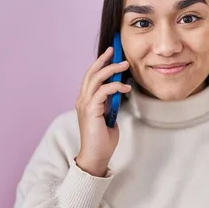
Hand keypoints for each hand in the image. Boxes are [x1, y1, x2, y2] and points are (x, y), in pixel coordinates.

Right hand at [75, 46, 130, 176]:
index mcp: (86, 101)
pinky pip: (103, 92)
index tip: (111, 54)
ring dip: (111, 70)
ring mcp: (85, 105)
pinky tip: (126, 88)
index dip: (100, 64)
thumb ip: (110, 104)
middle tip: (115, 51)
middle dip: (104, 60)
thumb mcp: (109, 116)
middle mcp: (82, 100)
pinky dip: (115, 87)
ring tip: (125, 65)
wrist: (96, 156)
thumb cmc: (103, 139)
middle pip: (91, 73)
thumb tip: (118, 93)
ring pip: (96, 79)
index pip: (92, 77)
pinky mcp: (90, 111)